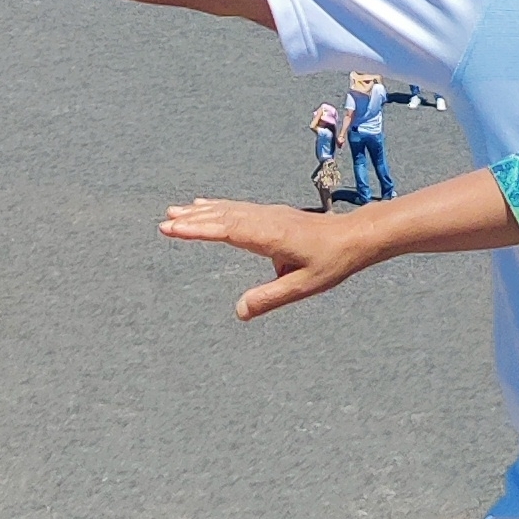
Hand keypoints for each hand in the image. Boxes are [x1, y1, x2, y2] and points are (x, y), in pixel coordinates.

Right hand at [161, 197, 373, 319]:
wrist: (355, 236)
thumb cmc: (331, 261)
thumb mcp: (303, 286)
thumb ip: (270, 298)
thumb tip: (239, 312)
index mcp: (270, 235)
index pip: (226, 230)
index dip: (198, 229)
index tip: (173, 228)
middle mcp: (265, 220)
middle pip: (222, 217)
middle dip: (192, 219)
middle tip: (164, 222)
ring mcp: (268, 215)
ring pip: (229, 210)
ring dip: (201, 211)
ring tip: (175, 212)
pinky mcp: (272, 215)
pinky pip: (238, 208)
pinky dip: (217, 207)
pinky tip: (206, 206)